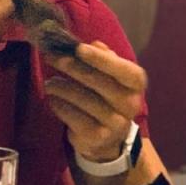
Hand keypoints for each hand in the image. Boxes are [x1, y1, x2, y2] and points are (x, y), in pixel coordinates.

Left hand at [44, 40, 145, 163]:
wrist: (108, 139)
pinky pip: (72, 115)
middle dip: (71, 67)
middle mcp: (130, 104)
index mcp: (136, 85)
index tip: (78, 48)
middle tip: (52, 58)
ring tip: (49, 84)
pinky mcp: (97, 136)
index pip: (123, 69)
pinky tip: (53, 99)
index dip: (100, 59)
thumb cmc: (106, 98)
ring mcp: (115, 123)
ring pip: (82, 98)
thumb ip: (105, 58)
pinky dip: (59, 105)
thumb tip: (95, 44)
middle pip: (98, 81)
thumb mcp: (110, 76)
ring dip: (60, 87)